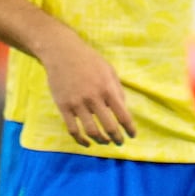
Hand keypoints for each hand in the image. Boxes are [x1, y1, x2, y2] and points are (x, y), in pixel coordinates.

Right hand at [42, 30, 134, 146]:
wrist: (62, 52)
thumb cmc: (89, 60)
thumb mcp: (109, 71)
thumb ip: (117, 91)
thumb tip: (123, 111)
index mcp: (107, 89)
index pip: (123, 116)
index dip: (130, 129)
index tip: (132, 135)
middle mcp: (93, 98)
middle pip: (109, 127)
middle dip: (117, 139)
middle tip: (119, 142)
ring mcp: (77, 104)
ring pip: (92, 132)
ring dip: (101, 140)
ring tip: (105, 141)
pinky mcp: (63, 107)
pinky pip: (73, 130)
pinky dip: (81, 140)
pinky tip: (87, 143)